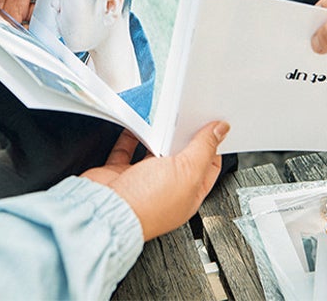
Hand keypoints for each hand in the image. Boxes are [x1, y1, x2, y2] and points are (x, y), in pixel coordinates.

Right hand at [82, 121, 228, 240]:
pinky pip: (127, 149)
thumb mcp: (187, 171)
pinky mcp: (120, 173)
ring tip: (164, 117)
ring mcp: (142, 181)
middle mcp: (166, 189)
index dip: (213, 144)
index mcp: (188, 194)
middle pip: (180, 156)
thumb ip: (204, 149)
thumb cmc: (146, 205)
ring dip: (158, 134)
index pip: (207, 166)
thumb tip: (221, 130)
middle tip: (188, 115)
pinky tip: (136, 124)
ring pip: (153, 151)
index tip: (214, 125)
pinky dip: (131, 135)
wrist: (105, 211)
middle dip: (184, 136)